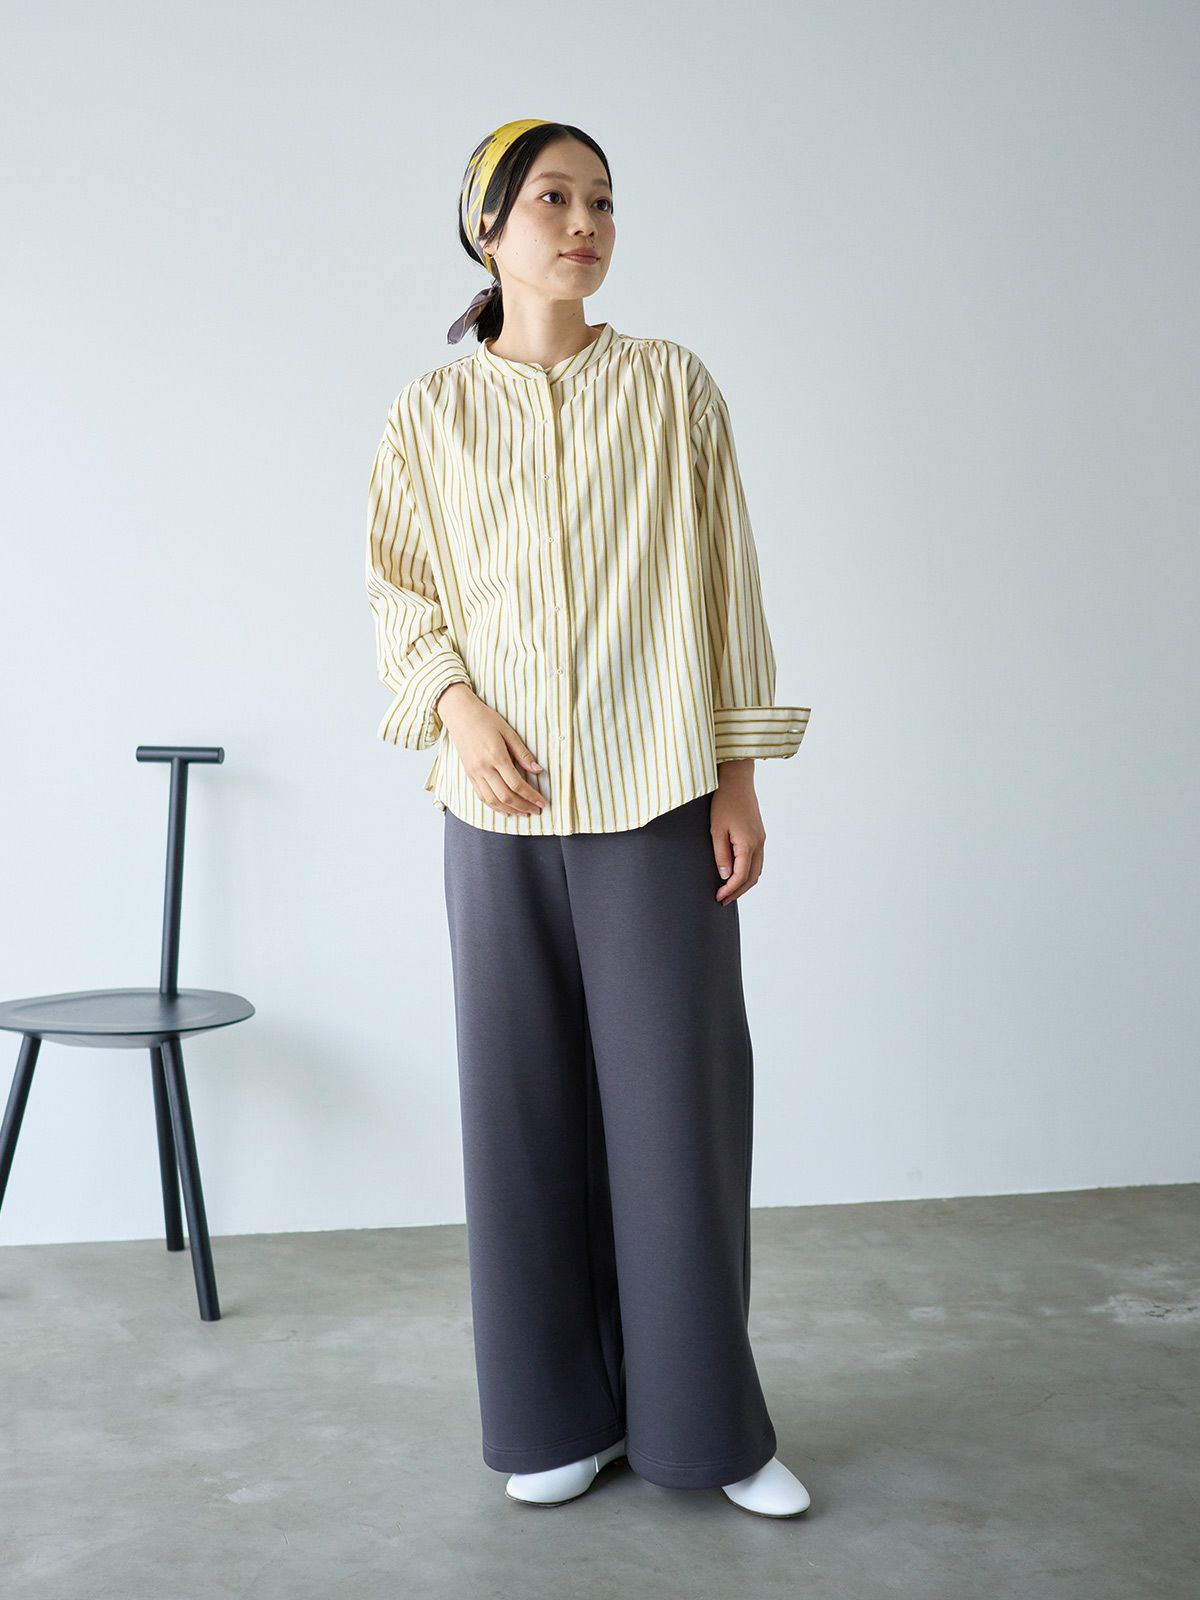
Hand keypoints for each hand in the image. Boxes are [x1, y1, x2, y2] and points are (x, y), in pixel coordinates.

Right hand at [435, 683, 546, 817]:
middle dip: (523, 806)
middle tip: (536, 811)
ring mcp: (474, 773)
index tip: (542, 802)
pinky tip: (505, 811)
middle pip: (505, 796)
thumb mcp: (508, 731)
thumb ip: (523, 753)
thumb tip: (538, 770)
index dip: (531, 796)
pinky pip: (482, 796)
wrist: (460, 714)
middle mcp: (483, 768)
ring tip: (523, 813)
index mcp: (496, 756)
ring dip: (510, 810)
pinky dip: (494, 807)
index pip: (517, 784)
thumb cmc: (485, 719)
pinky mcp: (469, 775)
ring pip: (492, 801)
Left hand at [711, 761, 764, 904]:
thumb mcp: (716, 830)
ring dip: (744, 883)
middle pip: (752, 877)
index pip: (741, 876)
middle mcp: (759, 843)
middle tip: (722, 900)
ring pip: (757, 870)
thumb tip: (724, 875)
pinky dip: (749, 872)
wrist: (737, 781)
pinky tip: (736, 874)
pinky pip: (757, 860)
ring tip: (729, 891)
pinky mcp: (759, 834)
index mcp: (748, 843)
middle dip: (738, 891)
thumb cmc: (724, 802)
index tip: (718, 897)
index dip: (730, 890)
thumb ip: (721, 854)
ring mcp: (761, 838)